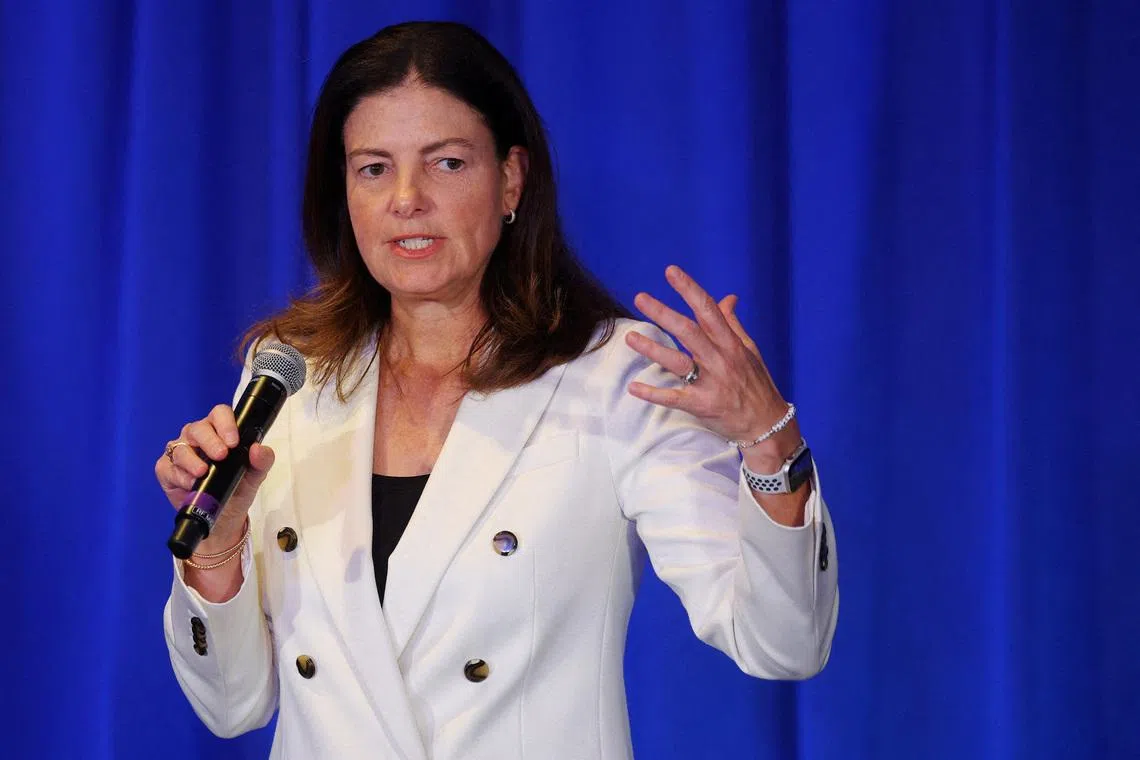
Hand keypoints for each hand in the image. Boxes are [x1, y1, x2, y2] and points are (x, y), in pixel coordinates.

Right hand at [154, 404, 274, 550]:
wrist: (225, 516)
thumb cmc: (238, 488)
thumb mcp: (256, 475)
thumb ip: (263, 461)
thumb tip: (258, 449)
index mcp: (220, 431)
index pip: (219, 414)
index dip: (225, 424)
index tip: (233, 441)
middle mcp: (197, 437)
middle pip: (198, 428)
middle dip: (210, 441)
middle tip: (221, 456)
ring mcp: (180, 452)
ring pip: (181, 448)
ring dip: (192, 460)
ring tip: (203, 472)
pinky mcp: (166, 470)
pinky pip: (167, 467)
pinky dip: (179, 475)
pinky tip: (190, 483)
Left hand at [626, 265, 801, 467]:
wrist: (769, 425)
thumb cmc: (757, 384)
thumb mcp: (750, 350)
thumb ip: (733, 323)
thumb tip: (728, 297)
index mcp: (731, 344)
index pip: (708, 310)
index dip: (689, 290)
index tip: (671, 272)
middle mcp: (721, 360)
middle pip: (689, 331)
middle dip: (663, 313)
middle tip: (640, 298)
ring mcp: (711, 383)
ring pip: (678, 362)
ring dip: (652, 349)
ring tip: (631, 337)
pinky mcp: (702, 406)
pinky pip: (674, 398)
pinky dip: (653, 394)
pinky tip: (634, 387)